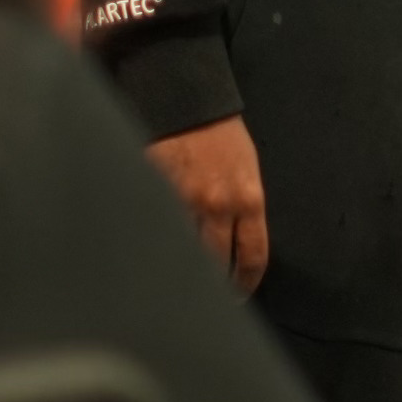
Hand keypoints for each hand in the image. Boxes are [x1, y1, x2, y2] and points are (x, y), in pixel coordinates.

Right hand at [148, 115, 268, 293]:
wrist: (190, 103)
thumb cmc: (222, 137)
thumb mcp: (246, 171)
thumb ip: (241, 209)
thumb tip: (234, 246)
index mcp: (248, 199)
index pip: (253, 255)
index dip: (245, 281)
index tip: (237, 293)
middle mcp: (218, 205)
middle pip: (215, 263)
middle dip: (211, 285)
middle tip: (205, 298)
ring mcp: (183, 200)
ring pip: (183, 252)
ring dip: (181, 271)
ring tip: (175, 286)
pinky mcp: (154, 191)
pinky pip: (153, 230)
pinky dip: (151, 246)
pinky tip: (148, 256)